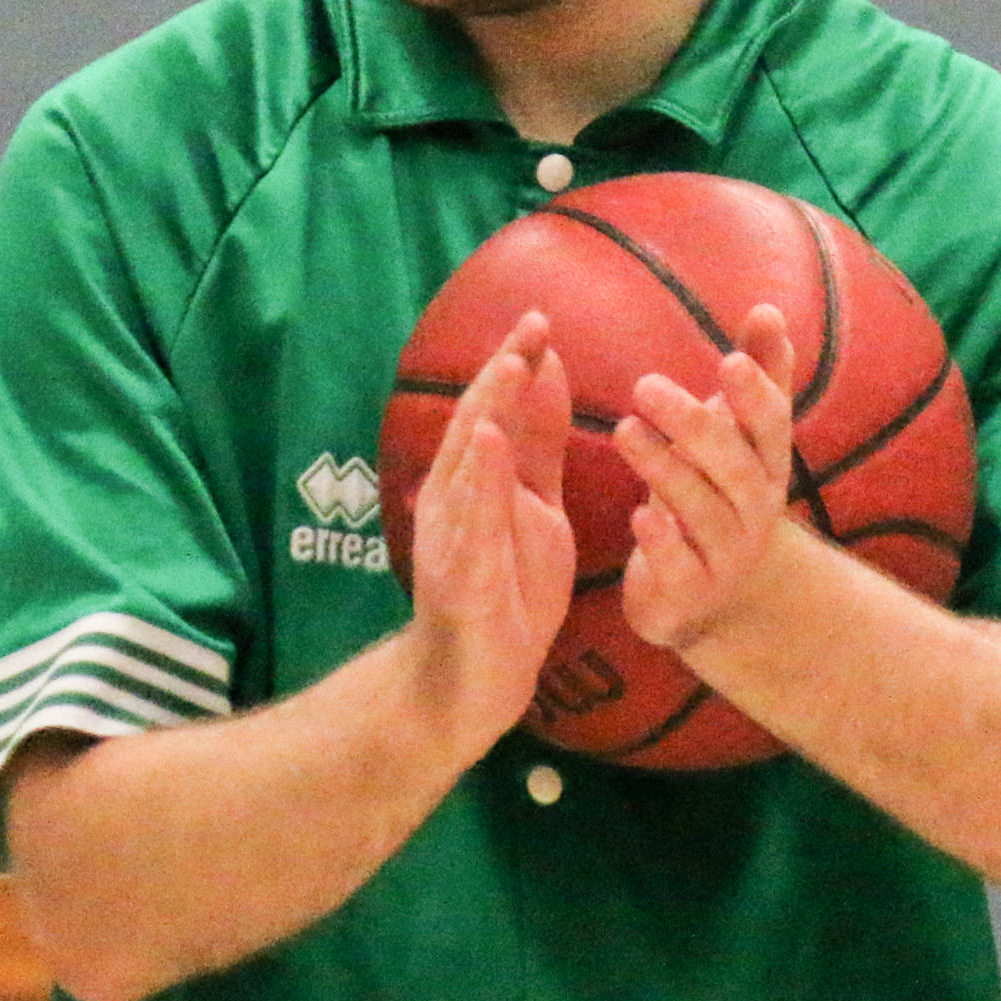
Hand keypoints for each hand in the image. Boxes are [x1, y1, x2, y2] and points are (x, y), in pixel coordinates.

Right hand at [402, 311, 576, 749]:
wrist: (474, 681)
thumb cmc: (506, 592)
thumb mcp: (536, 508)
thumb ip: (538, 446)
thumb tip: (546, 375)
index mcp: (478, 481)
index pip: (496, 410)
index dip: (516, 364)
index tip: (542, 320)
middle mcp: (456, 497)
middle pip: (477, 421)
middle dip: (504, 371)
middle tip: (533, 324)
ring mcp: (454, 532)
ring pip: (470, 461)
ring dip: (491, 410)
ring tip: (514, 364)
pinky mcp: (462, 570)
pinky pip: (472, 517)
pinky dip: (480, 476)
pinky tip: (489, 442)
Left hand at [613, 303, 797, 651]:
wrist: (712, 591)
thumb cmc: (720, 489)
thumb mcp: (738, 434)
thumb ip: (755, 373)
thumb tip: (768, 308)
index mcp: (765, 464)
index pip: (770, 425)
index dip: (754, 394)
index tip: (729, 359)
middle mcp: (755, 509)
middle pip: (735, 466)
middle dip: (695, 425)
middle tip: (644, 384)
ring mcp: (726, 554)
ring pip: (703, 512)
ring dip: (666, 470)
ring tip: (624, 430)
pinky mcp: (690, 592)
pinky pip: (681, 568)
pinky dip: (662, 543)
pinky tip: (638, 516)